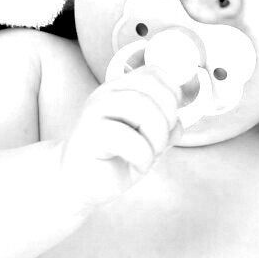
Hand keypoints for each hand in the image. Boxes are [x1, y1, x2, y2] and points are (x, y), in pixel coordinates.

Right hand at [60, 66, 183, 208]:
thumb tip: (179, 121)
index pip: (155, 73)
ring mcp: (96, 111)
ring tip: (148, 154)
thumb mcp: (148, 139)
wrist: (78, 184)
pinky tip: (136, 164)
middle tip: (158, 143)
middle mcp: (107, 94)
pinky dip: (144, 157)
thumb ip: (165, 125)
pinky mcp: (90, 134)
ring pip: (144, 108)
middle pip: (154, 88)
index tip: (167, 122)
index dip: (172, 96)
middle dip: (168, 119)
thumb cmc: (114, 160)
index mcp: (121, 89)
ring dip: (157, 138)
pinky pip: (130, 139)